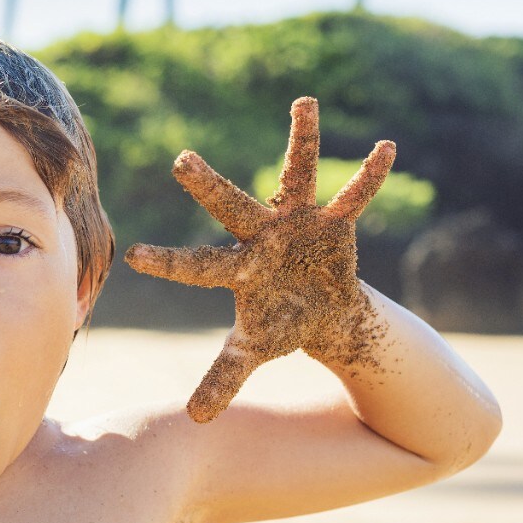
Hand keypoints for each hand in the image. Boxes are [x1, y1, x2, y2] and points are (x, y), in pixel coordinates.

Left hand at [125, 97, 393, 422]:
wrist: (322, 310)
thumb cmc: (279, 324)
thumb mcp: (254, 350)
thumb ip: (223, 378)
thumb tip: (192, 420)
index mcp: (236, 268)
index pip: (196, 265)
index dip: (169, 262)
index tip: (133, 257)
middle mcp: (260, 235)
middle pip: (230, 207)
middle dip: (207, 185)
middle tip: (180, 158)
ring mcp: (297, 222)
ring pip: (294, 176)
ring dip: (301, 141)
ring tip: (303, 102)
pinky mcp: (334, 221)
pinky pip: (355, 195)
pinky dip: (371, 175)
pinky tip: (389, 148)